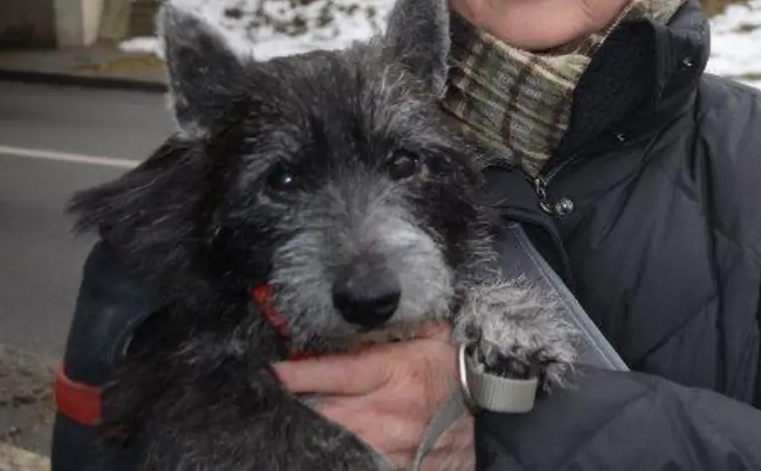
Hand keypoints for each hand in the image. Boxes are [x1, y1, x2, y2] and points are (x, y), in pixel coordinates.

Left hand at [274, 321, 474, 470]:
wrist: (494, 399)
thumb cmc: (456, 361)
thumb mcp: (429, 331)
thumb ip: (395, 321)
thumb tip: (361, 305)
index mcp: (395, 370)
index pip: (336, 371)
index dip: (298, 373)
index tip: (271, 372)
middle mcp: (389, 409)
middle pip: (327, 414)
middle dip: (295, 410)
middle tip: (267, 404)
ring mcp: (394, 442)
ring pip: (339, 443)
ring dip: (312, 435)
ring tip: (287, 427)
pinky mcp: (401, 463)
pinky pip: (362, 462)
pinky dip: (340, 455)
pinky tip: (321, 449)